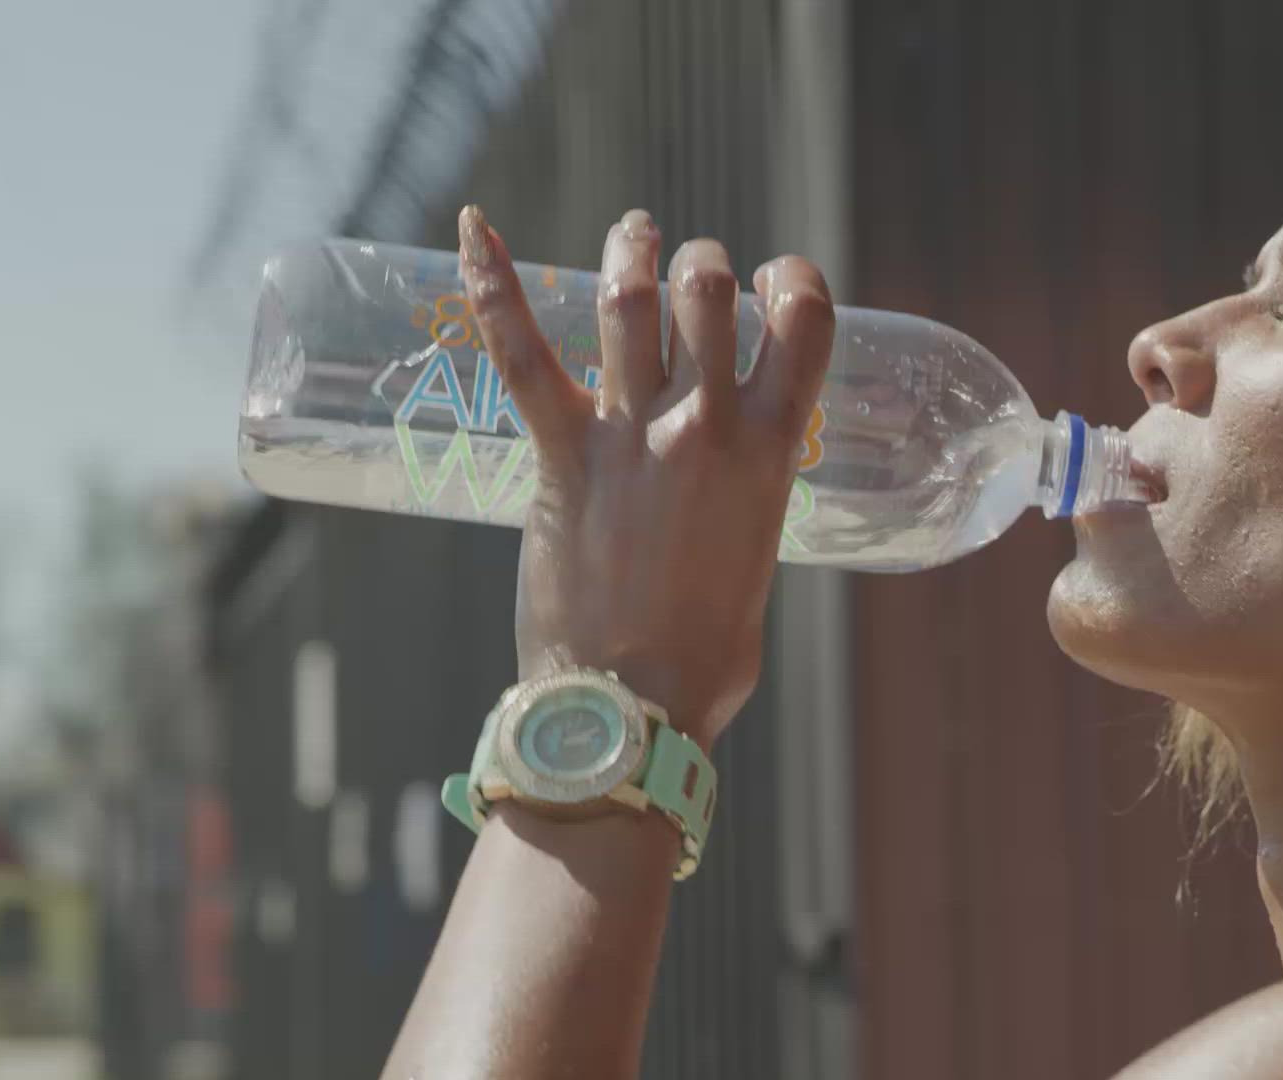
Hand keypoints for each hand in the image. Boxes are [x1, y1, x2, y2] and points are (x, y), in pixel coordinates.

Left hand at [458, 205, 834, 745]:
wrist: (632, 710)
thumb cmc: (704, 661)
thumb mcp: (756, 564)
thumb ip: (747, 513)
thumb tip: (725, 512)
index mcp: (772, 455)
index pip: (807, 325)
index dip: (794, 281)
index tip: (773, 284)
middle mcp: (708, 429)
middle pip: (707, 291)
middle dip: (700, 264)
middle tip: (686, 272)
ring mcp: (633, 438)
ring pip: (629, 303)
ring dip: (629, 251)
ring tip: (631, 234)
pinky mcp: (562, 458)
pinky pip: (524, 356)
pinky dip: (495, 286)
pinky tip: (475, 229)